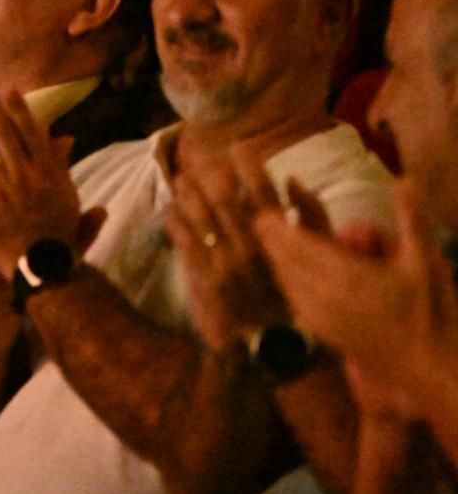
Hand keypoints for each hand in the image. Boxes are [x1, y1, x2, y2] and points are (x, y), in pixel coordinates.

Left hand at [0, 86, 84, 280]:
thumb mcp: (69, 197)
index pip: (32, 132)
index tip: (9, 90)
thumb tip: (66, 137)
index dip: (19, 109)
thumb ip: (64, 166)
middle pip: (4, 132)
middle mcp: (26, 174)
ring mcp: (3, 187)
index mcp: (49, 172)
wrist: (42, 268)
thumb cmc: (60, 237)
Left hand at [164, 155, 296, 349]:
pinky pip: (186, 244)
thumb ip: (312, 215)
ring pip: (200, 218)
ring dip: (188, 195)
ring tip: (180, 180)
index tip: (238, 146)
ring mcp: (225, 262)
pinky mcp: (206, 280)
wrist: (283, 346)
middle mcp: (251, 245)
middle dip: (209, 177)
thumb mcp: (323, 256)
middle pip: (223, 200)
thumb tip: (293, 181)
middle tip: (198, 163)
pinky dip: (176, 224)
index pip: (263, 192)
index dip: (249, 166)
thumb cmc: (306, 299)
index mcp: (280, 238)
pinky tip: (169, 212)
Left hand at [256, 180, 457, 417]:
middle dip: (272, 237)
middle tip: (262, 216)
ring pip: (284, 279)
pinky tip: (291, 271)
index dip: (276, 225)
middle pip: (283, 260)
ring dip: (277, 258)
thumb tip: (405, 180)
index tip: (263, 208)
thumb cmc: (431, 313)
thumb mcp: (426, 262)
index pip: (295, 243)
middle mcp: (320, 296)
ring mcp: (316, 317)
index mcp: (342, 275)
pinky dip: (286, 278)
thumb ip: (413, 219)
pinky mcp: (319, 332)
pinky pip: (292, 298)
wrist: (430, 369)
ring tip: (274, 238)